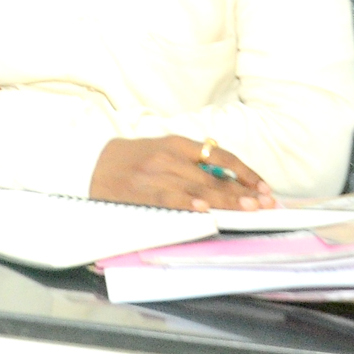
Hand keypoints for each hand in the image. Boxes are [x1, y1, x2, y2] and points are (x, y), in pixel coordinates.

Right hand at [91, 136, 273, 210]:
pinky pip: (169, 198)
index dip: (245, 172)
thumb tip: (228, 179)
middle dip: (242, 191)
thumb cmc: (130, 161)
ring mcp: (154, 174)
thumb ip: (189, 162)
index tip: (264, 187)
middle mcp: (167, 156)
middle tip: (266, 204)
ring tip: (248, 209)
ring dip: (225, 201)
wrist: (88, 164)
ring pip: (197, 188)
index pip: (220, 156)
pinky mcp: (140, 191)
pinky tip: (205, 210)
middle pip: (213, 176)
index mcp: (175, 143)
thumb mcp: (160, 151)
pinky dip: (188, 203)